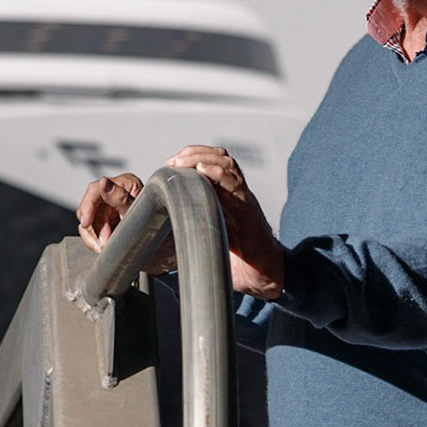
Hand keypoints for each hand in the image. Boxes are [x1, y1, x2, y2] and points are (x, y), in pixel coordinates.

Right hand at [75, 172, 176, 272]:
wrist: (166, 252)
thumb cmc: (157, 229)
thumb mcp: (137, 214)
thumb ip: (120, 198)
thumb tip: (103, 183)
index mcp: (126, 184)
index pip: (96, 189)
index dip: (87, 205)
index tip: (85, 222)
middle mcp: (116, 194)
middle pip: (89, 207)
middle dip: (93, 227)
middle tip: (104, 242)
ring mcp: (110, 209)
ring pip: (88, 221)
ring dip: (94, 236)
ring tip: (106, 246)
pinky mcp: (106, 223)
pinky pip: (90, 231)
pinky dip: (93, 241)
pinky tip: (102, 247)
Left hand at [164, 145, 285, 298]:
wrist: (265, 273)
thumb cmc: (238, 257)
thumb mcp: (211, 234)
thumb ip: (193, 224)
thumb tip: (161, 226)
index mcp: (227, 196)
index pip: (212, 162)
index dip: (192, 155)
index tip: (171, 162)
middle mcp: (237, 194)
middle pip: (220, 158)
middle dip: (195, 153)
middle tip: (173, 162)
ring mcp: (244, 201)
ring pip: (229, 167)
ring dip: (205, 159)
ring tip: (185, 163)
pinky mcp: (250, 213)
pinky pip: (238, 187)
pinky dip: (220, 175)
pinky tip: (204, 171)